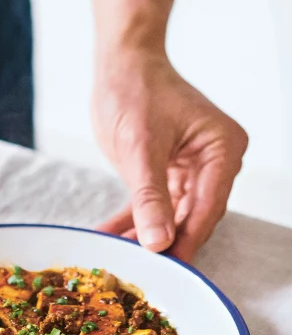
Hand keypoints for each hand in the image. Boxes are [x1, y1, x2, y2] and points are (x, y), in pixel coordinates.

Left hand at [94, 48, 247, 261]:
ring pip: (171, 215)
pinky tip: (109, 235)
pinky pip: (152, 203)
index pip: (208, 207)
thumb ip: (150, 197)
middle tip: (142, 271)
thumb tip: (159, 243)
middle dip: (165, 242)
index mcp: (223, 149)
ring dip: (145, 234)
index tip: (170, 270)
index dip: (188, 240)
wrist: (119, 63)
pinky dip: (132, 219)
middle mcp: (214, 161)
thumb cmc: (135, 90)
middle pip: (193, 215)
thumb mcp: (140, 146)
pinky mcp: (167, 171)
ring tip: (119, 257)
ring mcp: (192, 168)